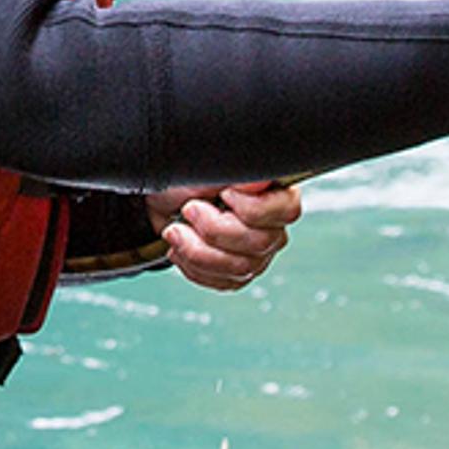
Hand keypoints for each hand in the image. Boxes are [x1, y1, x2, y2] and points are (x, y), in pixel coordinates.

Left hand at [145, 180, 300, 291]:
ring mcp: (257, 255)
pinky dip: (193, 266)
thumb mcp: (208, 166)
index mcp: (275, 193)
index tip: (223, 194)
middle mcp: (273, 227)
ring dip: (197, 249)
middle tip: (189, 209)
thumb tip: (260, 181)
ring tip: (176, 230)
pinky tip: (180, 248)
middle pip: (260, 243)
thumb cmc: (187, 180)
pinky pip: (223, 282)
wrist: (161, 201)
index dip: (252, 208)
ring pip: (240, 267)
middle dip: (214, 228)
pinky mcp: (236, 275)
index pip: (286, 210)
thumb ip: (238, 172)